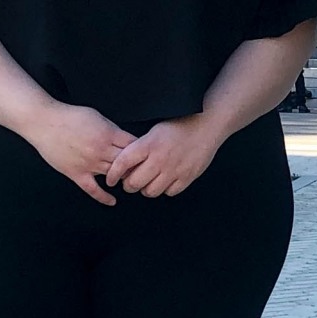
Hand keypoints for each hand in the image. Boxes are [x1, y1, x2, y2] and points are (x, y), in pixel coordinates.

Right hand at [26, 102, 135, 205]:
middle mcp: (101, 151)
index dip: (142, 151)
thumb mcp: (97, 116)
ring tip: (129, 180)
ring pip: (113, 175)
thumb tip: (124, 138)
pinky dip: (103, 197)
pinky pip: (92, 189)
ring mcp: (89, 164)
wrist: (44, 123)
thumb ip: (112, 129)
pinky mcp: (76, 173)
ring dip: (122, 178)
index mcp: (108, 134)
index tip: (145, 154)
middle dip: (135, 166)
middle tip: (141, 169)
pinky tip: (112, 201)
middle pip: (126, 163)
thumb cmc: (70, 117)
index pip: (133, 146)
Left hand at [106, 114, 221, 196]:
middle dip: (129, 185)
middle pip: (134, 182)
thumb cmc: (179, 125)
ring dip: (146, 189)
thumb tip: (125, 166)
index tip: (110, 180)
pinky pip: (169, 192)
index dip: (113, 174)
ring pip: (150, 191)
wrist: (206, 125)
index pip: (123, 163)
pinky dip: (165, 189)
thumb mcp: (154, 131)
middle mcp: (159, 159)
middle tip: (130, 182)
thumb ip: (140, 148)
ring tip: (148, 182)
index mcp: (149, 144)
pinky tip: (166, 181)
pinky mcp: (187, 177)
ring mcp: (174, 170)